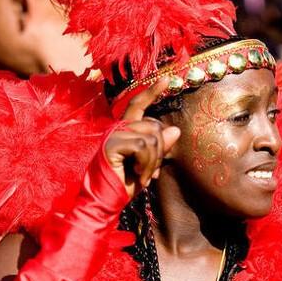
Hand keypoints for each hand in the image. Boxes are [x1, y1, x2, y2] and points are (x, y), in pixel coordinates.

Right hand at [104, 78, 180, 197]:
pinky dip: (146, 163)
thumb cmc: (125, 184)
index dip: (152, 92)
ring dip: (153, 161)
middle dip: (160, 152)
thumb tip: (175, 129)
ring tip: (143, 176)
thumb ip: (160, 146)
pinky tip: (139, 176)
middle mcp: (118, 128)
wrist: (106, 201)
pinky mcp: (112, 144)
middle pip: (154, 126)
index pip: (139, 105)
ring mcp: (114, 134)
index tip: (167, 79)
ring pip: (151, 137)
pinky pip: (142, 145)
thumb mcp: (148, 164)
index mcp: (125, 130)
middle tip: (150, 172)